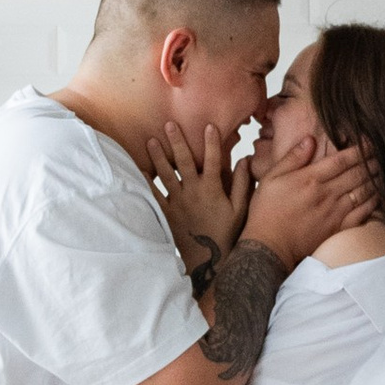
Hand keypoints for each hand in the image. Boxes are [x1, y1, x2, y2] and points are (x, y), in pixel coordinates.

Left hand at [144, 118, 246, 272]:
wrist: (208, 260)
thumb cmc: (227, 234)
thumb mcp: (241, 210)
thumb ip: (243, 184)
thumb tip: (245, 160)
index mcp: (213, 189)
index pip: (213, 159)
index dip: (211, 142)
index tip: (209, 125)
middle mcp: (194, 192)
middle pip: (184, 161)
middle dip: (177, 141)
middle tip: (169, 124)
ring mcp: (178, 202)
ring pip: (166, 174)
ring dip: (158, 156)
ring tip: (151, 140)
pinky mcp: (167, 213)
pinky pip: (154, 195)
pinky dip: (145, 182)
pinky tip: (138, 170)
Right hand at [241, 128, 376, 268]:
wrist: (270, 246)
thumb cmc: (266, 211)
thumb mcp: (271, 177)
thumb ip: (293, 158)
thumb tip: (310, 139)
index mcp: (310, 178)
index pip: (341, 159)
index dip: (358, 149)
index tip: (369, 142)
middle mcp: (326, 193)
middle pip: (357, 173)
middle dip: (371, 161)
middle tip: (382, 153)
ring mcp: (334, 212)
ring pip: (362, 191)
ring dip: (375, 179)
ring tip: (384, 170)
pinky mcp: (337, 228)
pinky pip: (362, 213)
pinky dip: (373, 203)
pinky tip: (379, 196)